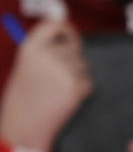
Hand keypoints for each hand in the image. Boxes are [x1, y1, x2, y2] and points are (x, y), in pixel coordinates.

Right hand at [0, 20, 92, 151]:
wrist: (24, 126)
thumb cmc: (24, 98)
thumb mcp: (26, 67)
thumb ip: (45, 51)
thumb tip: (72, 40)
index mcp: (30, 47)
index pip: (55, 26)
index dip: (66, 30)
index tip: (71, 37)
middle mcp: (47, 55)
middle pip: (74, 48)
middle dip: (71, 61)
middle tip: (57, 79)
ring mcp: (63, 70)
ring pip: (83, 66)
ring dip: (77, 76)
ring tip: (57, 91)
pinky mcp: (76, 87)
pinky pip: (88, 82)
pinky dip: (82, 90)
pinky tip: (65, 100)